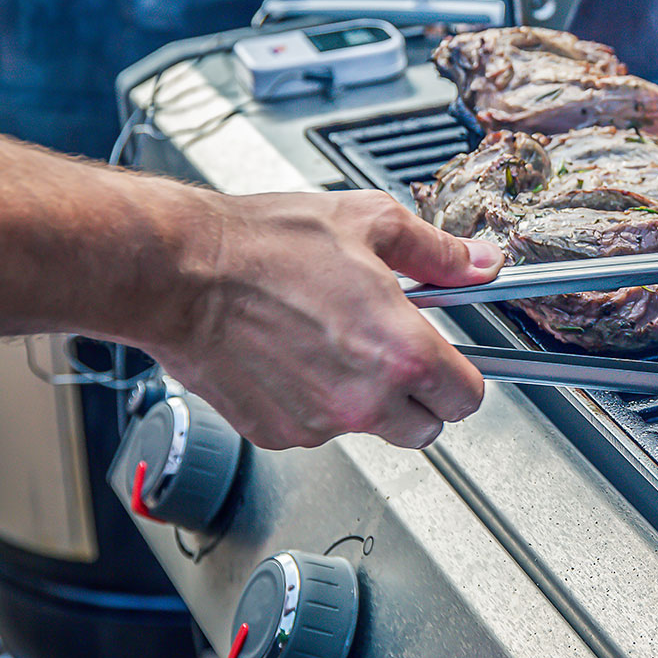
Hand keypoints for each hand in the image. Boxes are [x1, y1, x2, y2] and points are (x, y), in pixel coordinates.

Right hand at [147, 190, 502, 449]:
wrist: (179, 271)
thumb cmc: (264, 245)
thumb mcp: (371, 224)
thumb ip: (436, 253)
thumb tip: (478, 263)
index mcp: (400, 352)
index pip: (467, 398)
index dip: (463, 376)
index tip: (451, 362)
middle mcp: (364, 400)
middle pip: (425, 429)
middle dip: (420, 396)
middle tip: (396, 354)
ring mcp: (318, 424)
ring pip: (368, 429)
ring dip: (365, 399)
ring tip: (334, 343)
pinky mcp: (275, 434)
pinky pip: (316, 429)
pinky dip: (314, 403)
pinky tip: (295, 357)